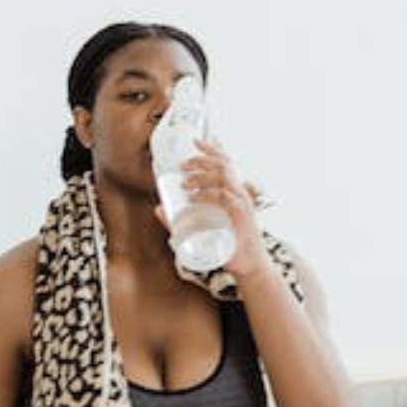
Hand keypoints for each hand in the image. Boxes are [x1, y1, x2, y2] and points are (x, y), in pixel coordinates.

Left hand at [162, 137, 268, 277]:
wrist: (247, 265)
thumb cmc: (228, 244)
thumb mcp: (201, 228)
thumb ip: (179, 218)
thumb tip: (159, 208)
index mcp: (234, 191)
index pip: (226, 163)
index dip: (213, 149)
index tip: (196, 141)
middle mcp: (240, 192)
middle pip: (223, 164)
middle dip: (202, 159)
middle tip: (183, 164)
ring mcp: (243, 202)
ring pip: (223, 176)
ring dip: (202, 175)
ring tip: (185, 181)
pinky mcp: (242, 214)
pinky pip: (225, 197)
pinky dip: (208, 194)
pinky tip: (194, 197)